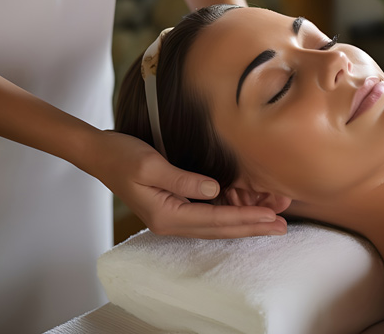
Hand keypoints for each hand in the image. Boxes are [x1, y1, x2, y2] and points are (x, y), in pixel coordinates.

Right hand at [86, 130, 286, 237]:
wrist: (100, 155)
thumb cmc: (122, 156)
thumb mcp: (150, 164)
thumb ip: (183, 179)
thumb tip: (213, 189)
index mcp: (167, 215)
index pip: (215, 220)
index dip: (246, 218)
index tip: (271, 217)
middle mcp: (172, 221)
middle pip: (220, 229)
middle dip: (253, 227)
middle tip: (283, 227)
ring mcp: (173, 216)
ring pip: (217, 225)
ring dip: (245, 223)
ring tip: (273, 222)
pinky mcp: (175, 206)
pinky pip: (209, 216)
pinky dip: (231, 215)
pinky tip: (248, 213)